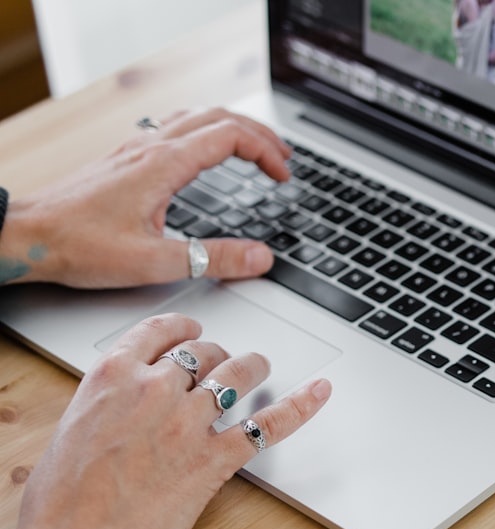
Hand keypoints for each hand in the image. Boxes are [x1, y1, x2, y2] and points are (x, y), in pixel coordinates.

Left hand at [0, 108, 291, 287]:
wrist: (26, 235)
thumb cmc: (78, 246)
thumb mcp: (154, 262)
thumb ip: (213, 259)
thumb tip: (261, 257)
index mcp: (164, 164)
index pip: (231, 137)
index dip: (266, 152)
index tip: (284, 176)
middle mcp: (151, 147)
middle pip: (219, 118)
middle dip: (258, 135)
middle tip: (283, 158)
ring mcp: (135, 148)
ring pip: (195, 116)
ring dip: (232, 127)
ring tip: (254, 148)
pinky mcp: (124, 158)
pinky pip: (173, 127)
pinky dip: (203, 131)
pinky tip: (201, 151)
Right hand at [0, 313, 330, 528]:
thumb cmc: (61, 503)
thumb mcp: (71, 433)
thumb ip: (105, 407)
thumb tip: (123, 406)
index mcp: (112, 377)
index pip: (159, 333)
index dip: (183, 329)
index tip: (193, 331)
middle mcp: (156, 389)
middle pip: (203, 354)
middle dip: (218, 356)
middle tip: (225, 363)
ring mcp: (190, 422)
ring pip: (238, 375)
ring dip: (254, 367)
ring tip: (262, 366)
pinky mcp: (216, 458)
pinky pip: (269, 423)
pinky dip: (301, 405)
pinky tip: (320, 392)